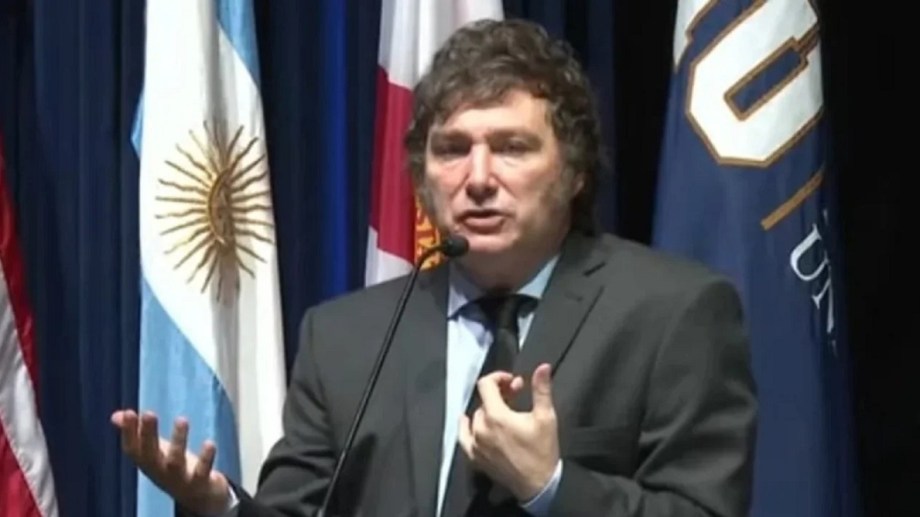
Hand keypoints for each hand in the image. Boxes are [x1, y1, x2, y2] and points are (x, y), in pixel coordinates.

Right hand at [111, 409, 230, 514]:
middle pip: (151, 454)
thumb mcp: (154, 451)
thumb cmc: (172, 468)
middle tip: (149, 413)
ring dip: (179, 441)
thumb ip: (138, 433)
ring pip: (176, 462)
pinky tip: (210, 443)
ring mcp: (179, 479)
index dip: (129, 433)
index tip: (128, 412)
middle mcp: (160, 472)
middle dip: (148, 435)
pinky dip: (206, 459)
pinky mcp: (200, 482)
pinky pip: (202, 472)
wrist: (198, 498)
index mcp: (147, 463)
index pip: (133, 449)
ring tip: (182, 419)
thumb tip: (117, 415)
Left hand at [458, 363, 559, 501]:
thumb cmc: (542, 451)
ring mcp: (476, 444)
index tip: (512, 381)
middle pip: (483, 400)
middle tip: (516, 395)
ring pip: (476, 417)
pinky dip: (466, 427)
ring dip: (488, 410)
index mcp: (497, 416)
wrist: (538, 484)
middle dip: (500, 394)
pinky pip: (464, 437)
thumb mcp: (546, 417)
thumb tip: (542, 367)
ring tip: (503, 412)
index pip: (486, 384)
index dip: (498, 377)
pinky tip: (467, 422)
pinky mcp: (475, 457)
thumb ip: (542, 389)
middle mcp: (481, 428)